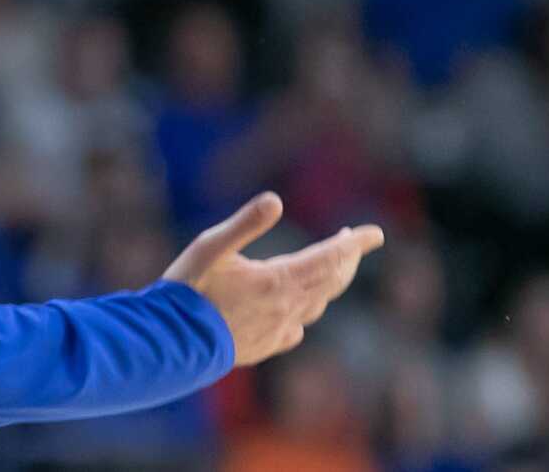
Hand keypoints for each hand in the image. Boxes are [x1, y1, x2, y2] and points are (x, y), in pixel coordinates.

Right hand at [163, 193, 383, 366]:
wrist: (172, 342)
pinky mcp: (263, 346)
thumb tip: (276, 200)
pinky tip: (298, 316)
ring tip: (330, 268)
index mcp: (278, 280)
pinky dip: (305, 313)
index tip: (376, 233)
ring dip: (329, 283)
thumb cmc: (189, 289)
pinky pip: (296, 329)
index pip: (330, 258)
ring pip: (317, 304)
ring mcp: (276, 330)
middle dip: (347, 260)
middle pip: (330, 281)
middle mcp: (286, 307)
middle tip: (354, 241)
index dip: (354, 244)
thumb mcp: (211, 245)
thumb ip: (245, 223)